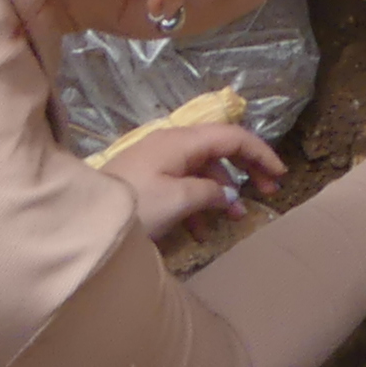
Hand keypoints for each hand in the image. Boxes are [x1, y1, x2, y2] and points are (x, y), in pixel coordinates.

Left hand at [105, 120, 284, 241]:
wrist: (85, 220)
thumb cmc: (135, 205)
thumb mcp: (178, 200)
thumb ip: (210, 193)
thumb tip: (228, 193)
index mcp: (182, 141)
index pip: (232, 136)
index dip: (260, 152)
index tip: (280, 174)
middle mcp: (172, 144)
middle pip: (219, 150)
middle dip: (246, 171)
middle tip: (267, 192)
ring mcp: (158, 161)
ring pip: (202, 171)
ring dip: (221, 193)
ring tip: (233, 219)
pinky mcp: (147, 179)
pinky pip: (183, 185)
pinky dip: (198, 203)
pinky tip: (201, 230)